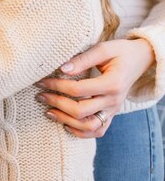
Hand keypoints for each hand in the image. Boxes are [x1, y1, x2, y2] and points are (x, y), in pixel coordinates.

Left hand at [36, 38, 154, 137]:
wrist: (140, 59)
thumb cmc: (119, 52)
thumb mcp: (103, 49)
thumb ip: (82, 59)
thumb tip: (62, 69)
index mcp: (112, 83)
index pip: (79, 90)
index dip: (57, 86)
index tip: (41, 82)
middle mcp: (114, 100)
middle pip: (81, 111)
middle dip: (57, 104)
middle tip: (40, 96)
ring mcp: (113, 110)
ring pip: (89, 126)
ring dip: (66, 121)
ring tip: (48, 112)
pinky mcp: (112, 115)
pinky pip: (98, 131)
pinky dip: (81, 132)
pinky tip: (65, 124)